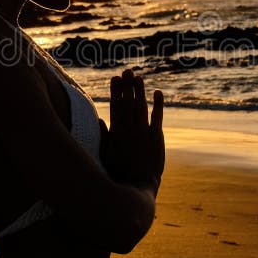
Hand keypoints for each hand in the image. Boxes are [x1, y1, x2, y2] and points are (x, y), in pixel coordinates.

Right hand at [99, 69, 163, 193]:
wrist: (137, 186)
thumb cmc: (119, 173)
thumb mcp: (105, 154)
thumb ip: (103, 136)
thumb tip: (99, 120)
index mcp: (116, 132)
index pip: (116, 106)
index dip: (116, 91)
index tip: (115, 78)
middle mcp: (129, 129)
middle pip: (128, 102)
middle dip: (127, 86)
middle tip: (127, 71)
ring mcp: (143, 132)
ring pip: (141, 106)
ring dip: (140, 91)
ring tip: (138, 77)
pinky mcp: (156, 138)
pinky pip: (157, 117)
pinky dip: (158, 104)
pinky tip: (157, 92)